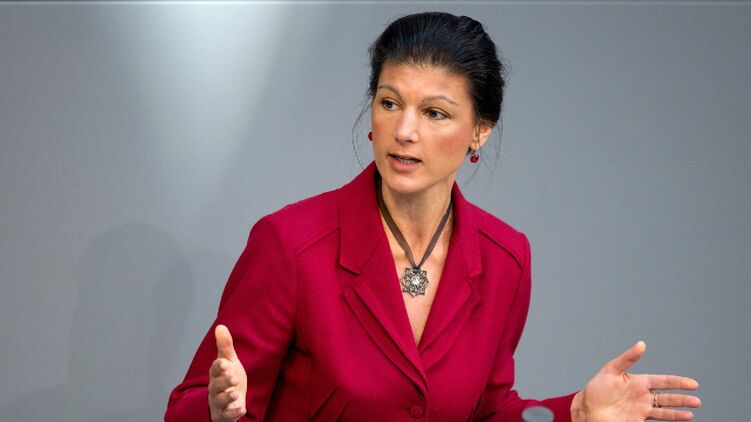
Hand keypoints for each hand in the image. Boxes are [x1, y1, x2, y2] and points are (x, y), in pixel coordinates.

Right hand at [209, 325, 247, 421]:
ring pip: (219, 401)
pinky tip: (242, 409)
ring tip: (235, 393)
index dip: (218, 366)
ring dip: (227, 397)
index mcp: (216, 374)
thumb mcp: (229, 362)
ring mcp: (218, 403)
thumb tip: (220, 326)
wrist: (230, 401)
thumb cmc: (228, 378)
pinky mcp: (224, 415)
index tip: (225, 363)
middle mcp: (214, 388)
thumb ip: (225, 346)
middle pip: (216, 385)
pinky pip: (226, 416)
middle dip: (224, 381)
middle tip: (234, 378)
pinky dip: (233, 413)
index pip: (214, 369)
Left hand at [572, 341, 700, 421]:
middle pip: (667, 397)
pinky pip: (656, 420)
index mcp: (639, 382)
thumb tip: (641, 344)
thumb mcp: (611, 369)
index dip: (678, 382)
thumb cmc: (597, 388)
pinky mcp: (638, 420)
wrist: (588, 409)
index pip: (663, 381)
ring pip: (664, 410)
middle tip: (696, 401)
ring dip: (678, 412)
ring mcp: (641, 409)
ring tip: (690, 413)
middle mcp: (643, 396)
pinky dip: (669, 420)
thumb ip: (627, 358)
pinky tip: (679, 419)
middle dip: (682, 399)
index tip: (693, 384)